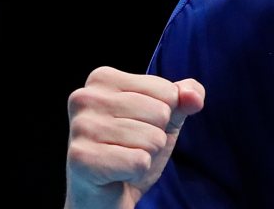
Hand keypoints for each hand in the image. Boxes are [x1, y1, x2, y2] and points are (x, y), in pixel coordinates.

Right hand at [64, 66, 204, 208]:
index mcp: (102, 78)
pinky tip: (118, 174)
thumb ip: (184, 97)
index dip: (164, 115)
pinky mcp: (81, 159)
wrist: (105, 195)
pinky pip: (139, 161)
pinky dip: (136, 172)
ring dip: (146, 155)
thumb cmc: (132, 148)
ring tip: (123, 159)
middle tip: (130, 146)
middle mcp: (84, 97)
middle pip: (160, 112)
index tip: (138, 126)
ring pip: (152, 138)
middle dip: (155, 136)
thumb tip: (193, 97)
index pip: (167, 90)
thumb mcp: (165, 117)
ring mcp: (80, 128)